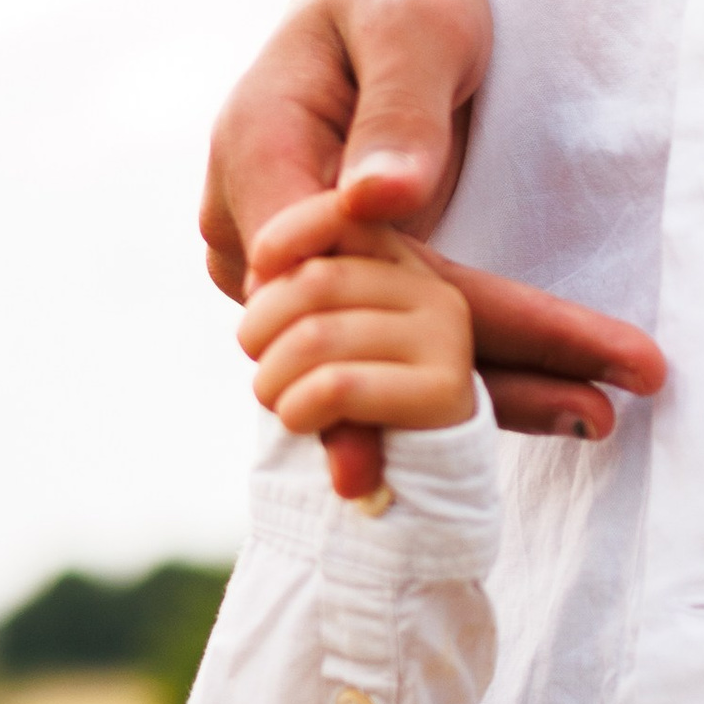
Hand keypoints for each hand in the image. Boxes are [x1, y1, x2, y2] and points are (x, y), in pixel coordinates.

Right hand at [201, 0, 665, 496]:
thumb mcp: (411, 23)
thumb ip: (398, 109)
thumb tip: (375, 202)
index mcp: (255, 159)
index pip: (333, 278)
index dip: (406, 349)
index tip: (480, 394)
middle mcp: (249, 233)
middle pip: (358, 337)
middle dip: (477, 380)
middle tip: (600, 410)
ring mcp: (282, 271)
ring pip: (377, 358)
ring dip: (484, 392)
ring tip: (599, 414)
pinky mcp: (328, 286)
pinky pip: (393, 344)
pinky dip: (470, 372)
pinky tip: (559, 400)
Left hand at [237, 208, 475, 453]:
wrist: (407, 488)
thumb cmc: (342, 405)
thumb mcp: (312, 336)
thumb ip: (293, 290)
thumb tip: (261, 270)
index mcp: (402, 266)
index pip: (340, 215)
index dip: (284, 238)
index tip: (256, 277)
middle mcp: (434, 291)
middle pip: (313, 282)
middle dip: (261, 331)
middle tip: (261, 367)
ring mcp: (447, 337)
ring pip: (316, 337)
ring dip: (272, 380)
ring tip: (278, 400)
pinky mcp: (447, 390)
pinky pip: (337, 385)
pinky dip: (298, 408)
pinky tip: (300, 421)